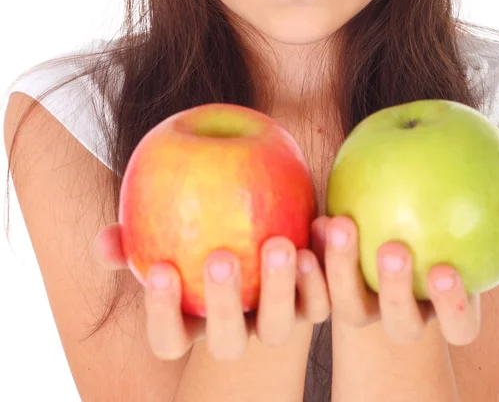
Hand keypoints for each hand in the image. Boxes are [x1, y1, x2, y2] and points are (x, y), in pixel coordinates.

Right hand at [93, 224, 330, 360]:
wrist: (264, 234)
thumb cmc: (203, 232)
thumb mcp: (169, 232)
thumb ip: (135, 239)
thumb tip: (105, 240)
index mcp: (196, 324)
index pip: (169, 340)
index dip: (161, 314)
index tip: (159, 270)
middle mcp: (238, 331)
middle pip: (228, 343)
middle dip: (223, 305)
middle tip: (222, 257)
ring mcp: (277, 321)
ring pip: (281, 326)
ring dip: (281, 288)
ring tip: (280, 244)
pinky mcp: (314, 302)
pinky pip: (324, 297)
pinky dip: (325, 266)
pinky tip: (323, 224)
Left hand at [311, 189, 498, 346]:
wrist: (390, 235)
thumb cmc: (445, 224)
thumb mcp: (478, 216)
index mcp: (441, 307)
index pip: (458, 324)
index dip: (454, 305)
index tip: (446, 270)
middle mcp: (401, 314)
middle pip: (399, 322)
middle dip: (396, 292)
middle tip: (393, 248)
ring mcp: (361, 304)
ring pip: (349, 306)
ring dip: (341, 271)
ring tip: (339, 224)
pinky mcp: (326, 288)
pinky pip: (314, 281)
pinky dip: (312, 256)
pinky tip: (311, 219)